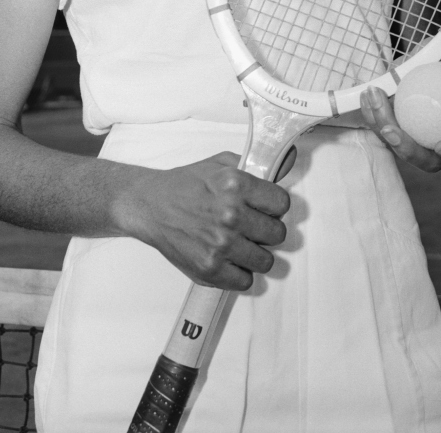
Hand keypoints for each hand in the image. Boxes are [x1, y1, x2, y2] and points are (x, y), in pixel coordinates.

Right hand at [128, 152, 290, 290]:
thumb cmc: (187, 184)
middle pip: (277, 234)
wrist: (151, 205)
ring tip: (242, 244)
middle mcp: (230, 215)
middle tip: (252, 227)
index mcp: (236, 185)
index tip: (266, 208)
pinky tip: (230, 259)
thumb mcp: (222, 163)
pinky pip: (245, 281)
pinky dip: (240, 273)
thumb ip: (257, 164)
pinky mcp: (209, 269)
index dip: (275, 206)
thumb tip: (289, 160)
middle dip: (267, 230)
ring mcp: (220, 245)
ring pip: (265, 261)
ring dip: (256, 254)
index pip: (281, 203)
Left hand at [360, 38, 440, 172]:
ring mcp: (417, 141)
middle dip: (407, 151)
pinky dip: (373, 113)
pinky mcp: (396, 133)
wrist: (422, 62)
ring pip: (398, 145)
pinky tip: (367, 93)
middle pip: (429, 160)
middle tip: (391, 131)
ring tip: (374, 98)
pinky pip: (383, 129)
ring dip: (382, 125)